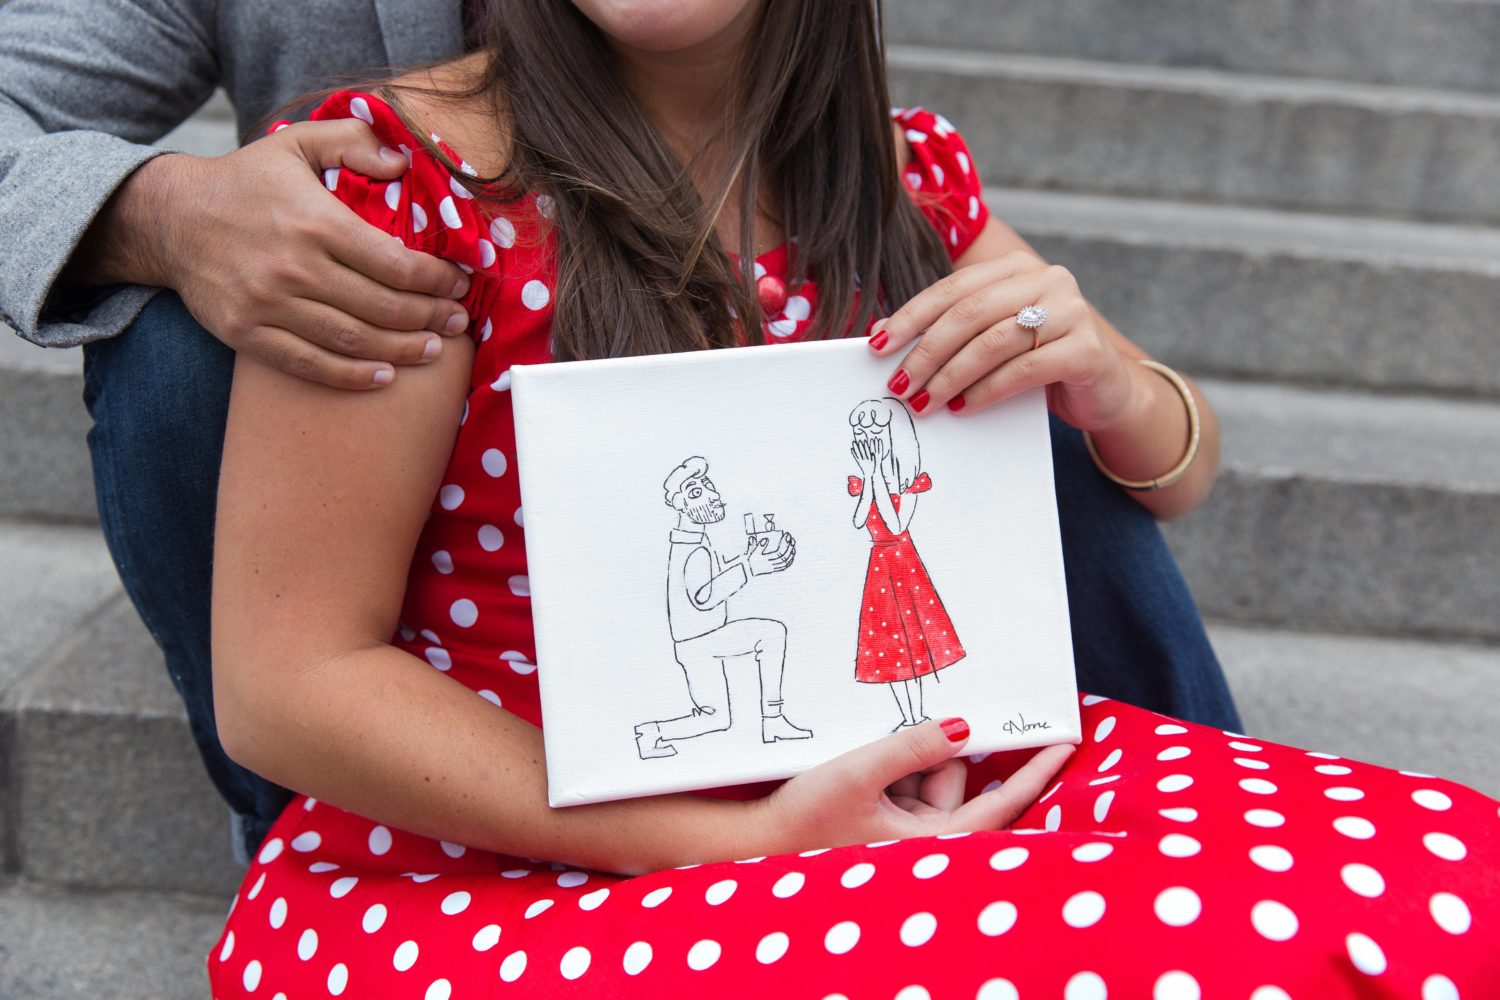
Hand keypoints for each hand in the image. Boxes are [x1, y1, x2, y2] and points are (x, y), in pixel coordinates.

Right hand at [78, 119, 472, 389]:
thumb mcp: (296, 143)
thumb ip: (352, 140)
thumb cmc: (245, 181)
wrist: (169, 217)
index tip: (459, 284)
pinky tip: (384, 376)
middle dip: (430, 318)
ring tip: (434, 350)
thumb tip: (404, 162)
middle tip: (457, 323)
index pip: (395, 263)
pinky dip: (351, 376)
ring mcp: (268, 305)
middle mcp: (295, 267)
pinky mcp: (247, 334)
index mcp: (316, 222)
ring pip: (352, 340)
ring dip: (402, 350)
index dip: (436, 280)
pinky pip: (309, 365)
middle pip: (382, 307)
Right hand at [747, 534, 794, 575]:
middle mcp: (770, 565)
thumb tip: (765, 539)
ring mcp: (773, 568)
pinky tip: (792, 554)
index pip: (778, 553)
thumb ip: (757, 545)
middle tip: (791, 538)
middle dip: (789, 547)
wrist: (748, 571)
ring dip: (791, 553)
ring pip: (785, 562)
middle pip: (784, 557)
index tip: (786, 535)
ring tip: (792, 544)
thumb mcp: (752, 552)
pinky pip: (784, 566)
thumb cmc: (750, 560)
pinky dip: (790, 560)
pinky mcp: (774, 570)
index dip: (784, 544)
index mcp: (764, 560)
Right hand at [762, 718, 1073, 851]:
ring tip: (867, 747)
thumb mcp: (860, 771)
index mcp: (932, 839)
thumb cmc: (805, 816)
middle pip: (955, 778)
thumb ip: (914, 746)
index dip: (1034, 772)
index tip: (1066, 743)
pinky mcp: (882, 815)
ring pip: (928, 773)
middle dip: (937, 747)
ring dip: (909, 751)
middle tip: (909, 722)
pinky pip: (905, 777)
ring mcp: (903, 825)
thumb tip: (964, 728)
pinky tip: (863, 751)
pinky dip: (894, 759)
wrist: (756, 838)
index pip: (999, 802)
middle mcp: (923, 836)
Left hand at [850, 439, 874, 473]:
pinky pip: (855, 457)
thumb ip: (873, 458)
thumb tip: (873, 453)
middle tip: (858, 440)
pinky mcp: (858, 462)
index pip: (867, 451)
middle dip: (860, 446)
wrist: (868, 474)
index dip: (866, 446)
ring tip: (853, 443)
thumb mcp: (874, 463)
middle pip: (862, 451)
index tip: (865, 441)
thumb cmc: (872, 468)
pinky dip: (853, 453)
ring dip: (855, 448)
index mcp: (869, 459)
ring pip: (857, 453)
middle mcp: (864, 459)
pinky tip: (851, 449)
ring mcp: (861, 461)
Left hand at [871, 251, 1140, 431]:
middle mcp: (1049, 279)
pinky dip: (986, 391)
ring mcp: (1073, 311)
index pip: (953, 288)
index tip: (876, 345)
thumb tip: (879, 335)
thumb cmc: (1038, 365)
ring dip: (950, 376)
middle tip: (898, 384)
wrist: (1104, 392)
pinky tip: (962, 408)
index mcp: (1018, 268)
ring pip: (993, 342)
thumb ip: (952, 332)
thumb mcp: (992, 341)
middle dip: (926, 351)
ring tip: (923, 402)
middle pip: (970, 313)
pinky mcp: (1087, 349)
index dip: (910, 316)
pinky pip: (1024, 370)